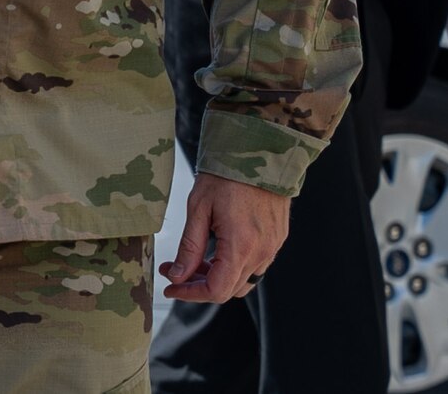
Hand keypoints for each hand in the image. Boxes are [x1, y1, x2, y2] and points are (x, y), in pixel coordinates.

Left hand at [160, 173, 289, 301]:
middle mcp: (262, 252)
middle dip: (198, 285)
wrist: (259, 153)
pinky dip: (233, 266)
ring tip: (194, 260)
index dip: (190, 294)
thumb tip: (177, 276)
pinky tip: (215, 251)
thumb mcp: (198, 208)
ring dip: (217, 277)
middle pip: (229, 289)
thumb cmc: (226, 176)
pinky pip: (255, 266)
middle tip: (174, 270)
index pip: (216, 291)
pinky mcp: (277, 239)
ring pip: (243, 280)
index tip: (171, 287)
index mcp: (241, 246)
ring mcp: (272, 247)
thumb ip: (190, 247)